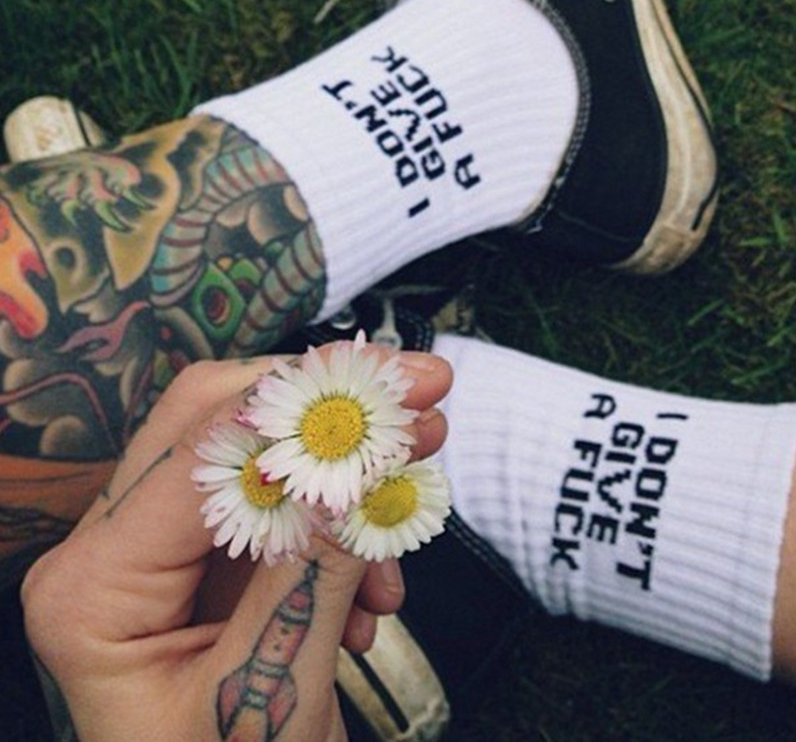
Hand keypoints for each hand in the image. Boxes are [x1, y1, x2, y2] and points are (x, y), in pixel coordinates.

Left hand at [22, 346, 451, 741]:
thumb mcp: (272, 692)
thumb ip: (318, 569)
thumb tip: (365, 462)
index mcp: (95, 588)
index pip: (206, 452)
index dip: (312, 408)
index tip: (404, 386)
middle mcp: (109, 552)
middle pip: (215, 420)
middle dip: (323, 408)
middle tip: (417, 397)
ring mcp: (153, 553)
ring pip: (252, 456)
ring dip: (339, 474)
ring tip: (403, 501)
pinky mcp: (200, 562)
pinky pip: (273, 505)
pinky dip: (335, 526)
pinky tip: (372, 585)